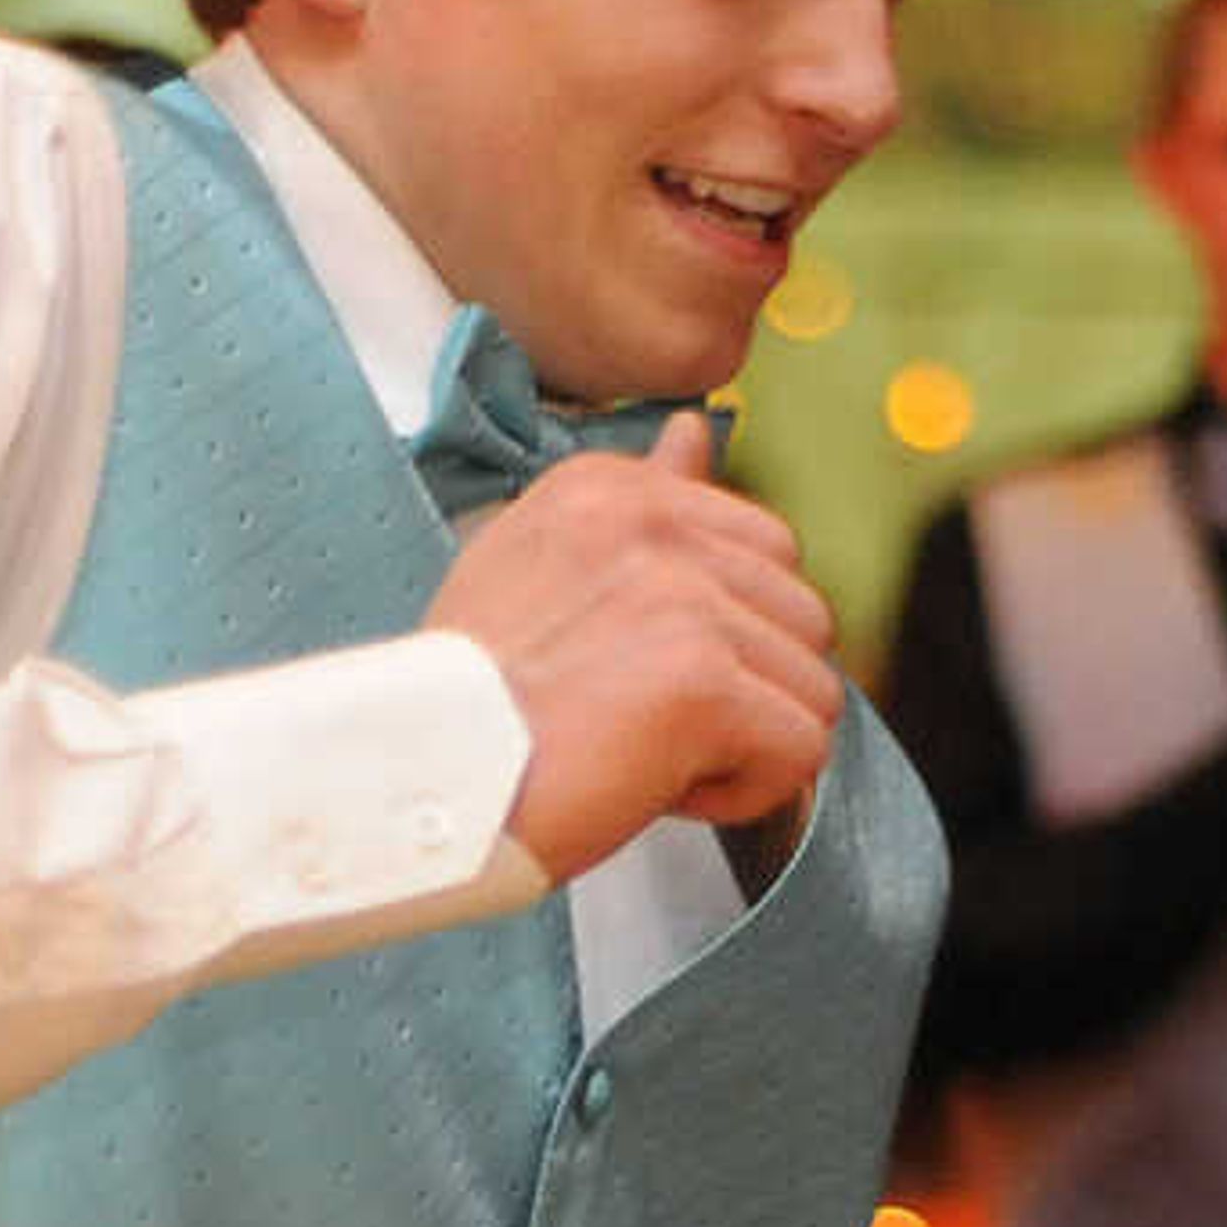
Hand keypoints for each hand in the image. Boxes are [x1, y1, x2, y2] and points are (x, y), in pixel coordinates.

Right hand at [423, 412, 842, 879]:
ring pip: (812, 690)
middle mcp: (654, 528)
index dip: (723, 634)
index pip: (765, 547)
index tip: (636, 670)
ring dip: (742, 745)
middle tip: (640, 719)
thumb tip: (698, 433)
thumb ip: (641, 501)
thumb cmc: (469, 703)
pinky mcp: (705, 683)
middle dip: (747, 688)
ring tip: (642, 750)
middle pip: (805, 618)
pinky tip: (658, 784)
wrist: (414, 784)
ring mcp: (685, 600)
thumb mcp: (537, 562)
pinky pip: (801, 751)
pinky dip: (742, 793)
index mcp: (613, 492)